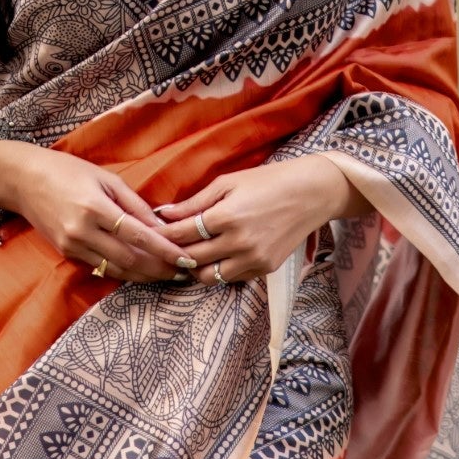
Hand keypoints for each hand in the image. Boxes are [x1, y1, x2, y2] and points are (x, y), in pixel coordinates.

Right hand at [0, 141, 190, 282]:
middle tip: (183, 272)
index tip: (186, 259)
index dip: (165, 250)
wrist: (23, 179)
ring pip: (116, 269)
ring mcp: (72, 245)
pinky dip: (123, 271)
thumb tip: (161, 225)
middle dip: (159, 269)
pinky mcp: (66, 253)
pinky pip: (100, 267)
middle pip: (130, 259)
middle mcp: (83, 231)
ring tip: (168, 275)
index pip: (138, 235)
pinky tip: (141, 270)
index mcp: (95, 207)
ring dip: (144, 275)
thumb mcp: (105, 178)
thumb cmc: (67, 170)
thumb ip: (134, 203)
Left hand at [157, 155, 366, 284]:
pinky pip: (231, 278)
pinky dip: (217, 271)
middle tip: (160, 247)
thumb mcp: (228, 183)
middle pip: (191, 258)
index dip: (162, 234)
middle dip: (172, 253)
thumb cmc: (267, 181)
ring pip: (209, 277)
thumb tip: (165, 213)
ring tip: (186, 255)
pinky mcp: (264, 269)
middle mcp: (239, 243)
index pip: (182, 234)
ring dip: (193, 268)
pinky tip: (212, 257)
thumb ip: (195, 201)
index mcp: (226, 216)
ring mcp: (253, 259)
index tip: (149, 232)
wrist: (310, 194)